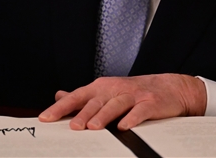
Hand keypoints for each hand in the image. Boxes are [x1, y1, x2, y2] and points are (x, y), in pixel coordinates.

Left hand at [38, 74, 206, 130]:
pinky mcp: (151, 104)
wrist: (170, 88)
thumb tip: (59, 95)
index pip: (78, 96)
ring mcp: (134, 96)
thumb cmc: (134, 92)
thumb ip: (84, 95)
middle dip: (83, 113)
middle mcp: (116, 89)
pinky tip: (125, 127)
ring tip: (93, 128)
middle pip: (96, 101)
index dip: (62, 107)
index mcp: (102, 87)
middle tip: (72, 127)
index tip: (46, 118)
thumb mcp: (107, 91)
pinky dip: (133, 118)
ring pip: (116, 105)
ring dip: (105, 116)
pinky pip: (141, 111)